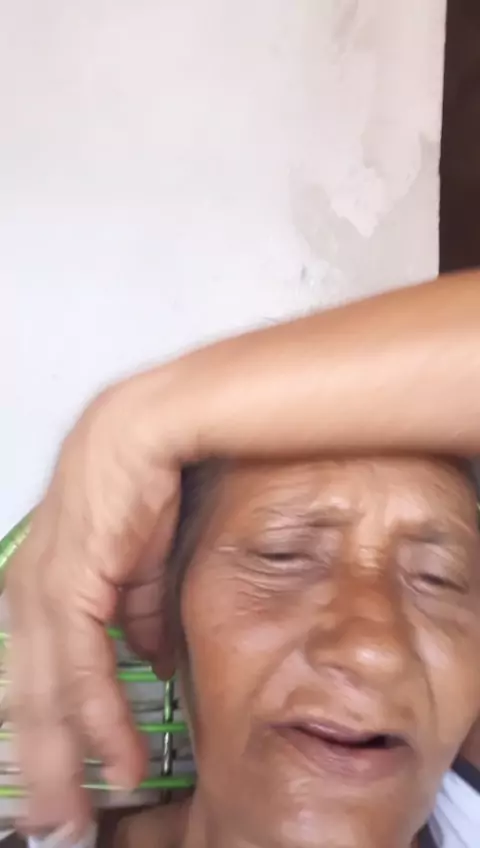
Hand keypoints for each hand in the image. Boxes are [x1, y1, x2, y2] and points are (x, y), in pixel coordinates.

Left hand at [5, 375, 181, 835]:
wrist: (153, 430)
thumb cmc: (145, 484)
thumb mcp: (140, 566)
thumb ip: (136, 616)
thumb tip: (145, 658)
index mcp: (38, 588)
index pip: (33, 680)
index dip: (48, 738)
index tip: (68, 783)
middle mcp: (28, 594)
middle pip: (25, 701)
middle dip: (43, 769)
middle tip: (58, 825)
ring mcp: (42, 590)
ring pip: (42, 696)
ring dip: (62, 761)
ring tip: (76, 816)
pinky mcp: (68, 585)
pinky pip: (77, 669)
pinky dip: (96, 718)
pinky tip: (113, 757)